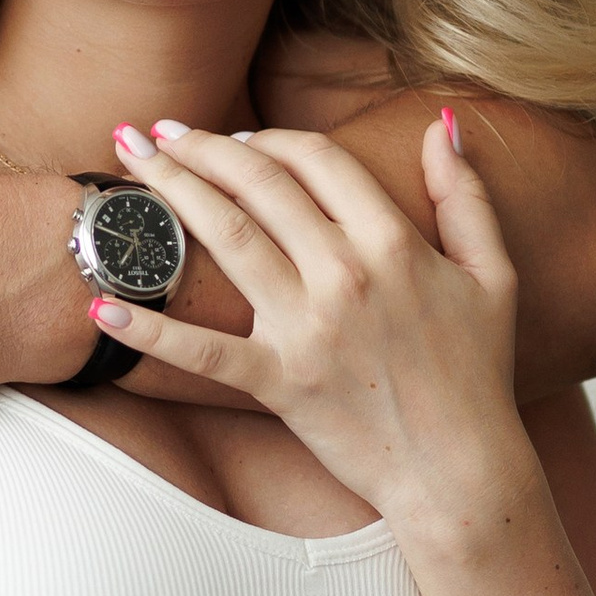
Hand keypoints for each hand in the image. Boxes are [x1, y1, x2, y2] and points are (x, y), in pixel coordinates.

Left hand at [91, 113, 531, 543]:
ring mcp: (307, 329)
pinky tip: (102, 303)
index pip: (315, 159)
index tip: (234, 135)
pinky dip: (150, 330)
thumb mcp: (493, 274)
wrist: (459, 470)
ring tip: (129, 163)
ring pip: (226, 239)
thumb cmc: (477, 373)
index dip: (268, 137)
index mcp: (393, 242)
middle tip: (155, 130)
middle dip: (199, 146)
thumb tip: (441, 124)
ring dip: (170, 191)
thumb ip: (465, 196)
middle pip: (258, 184)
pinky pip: (202, 352)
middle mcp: (344, 274)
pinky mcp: (279, 382)